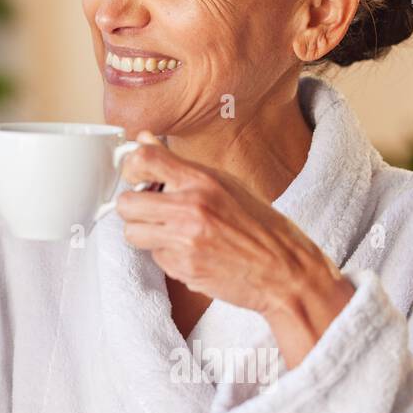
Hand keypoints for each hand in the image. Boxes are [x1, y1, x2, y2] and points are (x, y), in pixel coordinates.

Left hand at [116, 132, 354, 365]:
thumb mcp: (225, 183)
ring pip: (132, 233)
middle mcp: (191, 208)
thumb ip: (181, 164)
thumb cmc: (260, 227)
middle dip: (133, 209)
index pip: (143, 159)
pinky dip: (167, 256)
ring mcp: (185, 240)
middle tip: (150, 211)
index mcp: (203, 180)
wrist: (286, 271)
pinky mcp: (183, 268)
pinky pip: (154, 257)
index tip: (135, 175)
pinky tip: (191, 253)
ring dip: (145, 234)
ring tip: (171, 233)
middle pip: (126, 203)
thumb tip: (142, 140)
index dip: (130, 167)